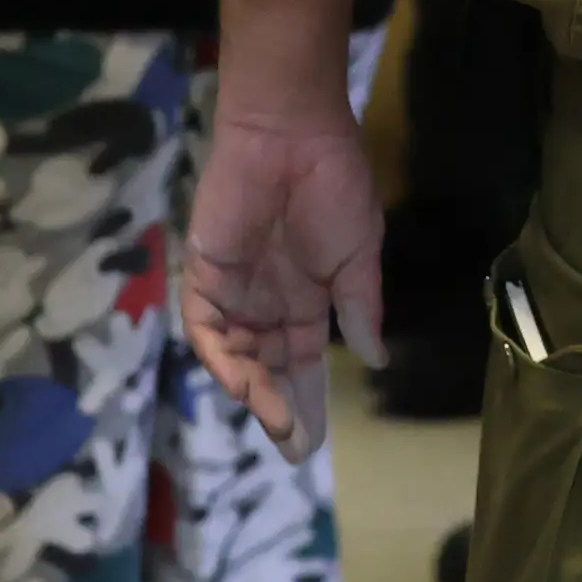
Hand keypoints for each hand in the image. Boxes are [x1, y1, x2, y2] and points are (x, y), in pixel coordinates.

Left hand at [182, 86, 389, 449]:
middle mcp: (267, 301)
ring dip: (253, 389)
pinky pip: (207, 326)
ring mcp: (234, 289)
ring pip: (237, 355)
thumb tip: (375, 359)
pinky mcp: (206, 272)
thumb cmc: (333, 188)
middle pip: (268, 369)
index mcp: (306, 299)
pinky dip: (221, 356)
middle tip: (293, 445)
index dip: (307, 403)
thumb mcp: (359, 255)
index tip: (312, 444)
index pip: (302, 364)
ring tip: (274, 418)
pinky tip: (242, 381)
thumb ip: (360, 308)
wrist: (292, 135)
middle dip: (279, 408)